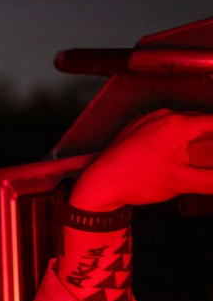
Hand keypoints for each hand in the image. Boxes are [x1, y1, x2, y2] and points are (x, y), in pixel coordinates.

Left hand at [70, 109, 212, 210]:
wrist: (98, 185)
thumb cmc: (136, 182)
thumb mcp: (182, 182)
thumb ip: (211, 180)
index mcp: (178, 124)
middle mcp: (163, 115)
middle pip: (200, 121)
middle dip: (211, 135)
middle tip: (209, 152)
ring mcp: (147, 119)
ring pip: (181, 123)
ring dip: (194, 134)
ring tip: (202, 148)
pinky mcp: (136, 127)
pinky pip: (164, 126)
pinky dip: (176, 134)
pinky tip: (178, 150)